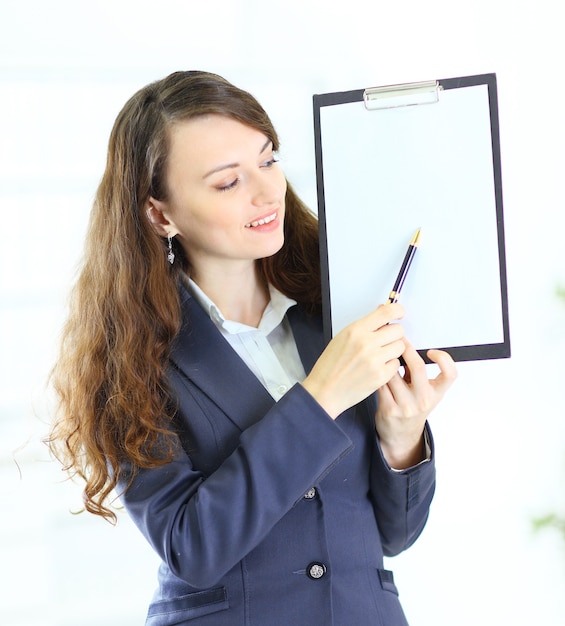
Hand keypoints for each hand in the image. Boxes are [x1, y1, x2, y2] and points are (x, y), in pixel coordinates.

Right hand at [302, 304, 404, 418]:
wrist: (325, 390)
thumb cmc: (330, 365)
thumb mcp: (342, 338)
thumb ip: (364, 327)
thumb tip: (382, 316)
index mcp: (355, 330)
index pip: (386, 312)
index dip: (397, 310)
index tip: (399, 313)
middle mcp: (366, 343)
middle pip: (398, 330)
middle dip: (394, 334)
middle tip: (386, 340)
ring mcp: (375, 360)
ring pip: (400, 347)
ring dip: (393, 350)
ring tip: (380, 355)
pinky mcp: (380, 376)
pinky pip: (397, 364)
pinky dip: (390, 365)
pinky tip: (377, 368)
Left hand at [376, 339, 456, 468]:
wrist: (400, 435)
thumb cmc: (412, 408)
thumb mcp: (425, 393)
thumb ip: (419, 374)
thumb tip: (406, 346)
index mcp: (435, 394)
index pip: (450, 374)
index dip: (444, 359)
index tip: (431, 352)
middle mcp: (423, 400)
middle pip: (417, 367)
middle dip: (406, 349)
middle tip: (399, 340)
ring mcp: (406, 406)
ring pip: (393, 373)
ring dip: (387, 361)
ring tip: (384, 355)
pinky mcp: (389, 409)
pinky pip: (381, 383)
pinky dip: (377, 374)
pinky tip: (375, 371)